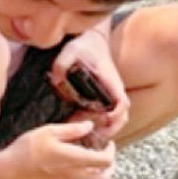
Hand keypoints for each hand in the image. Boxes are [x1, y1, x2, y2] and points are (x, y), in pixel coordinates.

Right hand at [6, 119, 115, 178]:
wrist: (9, 172)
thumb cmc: (27, 150)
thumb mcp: (49, 131)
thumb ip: (72, 129)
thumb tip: (89, 126)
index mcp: (75, 159)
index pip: (105, 160)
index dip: (111, 151)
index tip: (107, 142)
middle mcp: (74, 174)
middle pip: (104, 178)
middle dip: (110, 167)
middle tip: (106, 155)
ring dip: (94, 169)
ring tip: (87, 154)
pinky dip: (79, 171)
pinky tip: (68, 160)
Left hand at [50, 29, 129, 146]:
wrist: (92, 40)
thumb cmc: (84, 45)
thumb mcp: (70, 50)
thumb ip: (61, 64)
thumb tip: (55, 81)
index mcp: (110, 81)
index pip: (121, 102)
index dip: (115, 115)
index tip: (103, 120)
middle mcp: (114, 90)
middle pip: (122, 117)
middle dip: (110, 130)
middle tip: (91, 139)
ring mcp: (110, 95)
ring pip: (115, 119)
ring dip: (103, 130)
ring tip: (84, 138)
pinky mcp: (104, 98)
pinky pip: (106, 115)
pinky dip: (97, 125)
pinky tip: (80, 129)